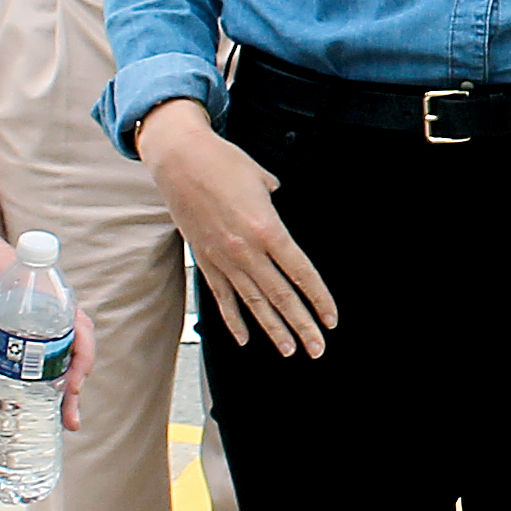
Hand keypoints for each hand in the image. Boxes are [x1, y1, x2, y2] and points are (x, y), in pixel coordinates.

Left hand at [0, 174, 88, 429]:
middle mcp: (50, 303)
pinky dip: (47, 366)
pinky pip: (45, 341)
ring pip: (63, 346)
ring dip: (64, 378)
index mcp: (47, 296)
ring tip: (60, 409)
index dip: (81, 364)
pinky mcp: (21, 312)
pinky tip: (34, 386)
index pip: (81, 334)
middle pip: (76, 347)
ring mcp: (37, 308)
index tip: (71, 387)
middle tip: (69, 418)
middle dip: (76, 384)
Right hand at [138, 101, 336, 354]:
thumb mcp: (262, 178)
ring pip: (254, 303)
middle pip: (282, 297)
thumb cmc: (222, 163)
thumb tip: (277, 202)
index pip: (302, 274)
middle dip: (302, 326)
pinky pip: (222, 297)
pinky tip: (244, 337)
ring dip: (273, 330)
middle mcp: (247, 251)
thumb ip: (274, 198)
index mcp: (268, 230)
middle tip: (318, 349)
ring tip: (289, 350)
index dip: (319, 299)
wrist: (179, 159)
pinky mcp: (204, 261)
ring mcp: (224, 260)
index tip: (331, 320)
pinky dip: (233, 319)